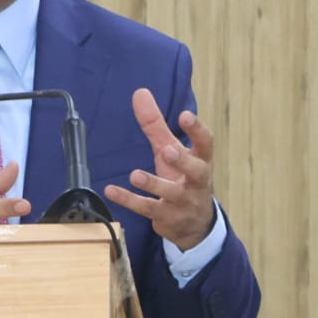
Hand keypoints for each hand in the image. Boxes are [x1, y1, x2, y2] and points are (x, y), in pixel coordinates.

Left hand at [104, 88, 215, 248]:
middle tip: (168, 150)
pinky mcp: (166, 217)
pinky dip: (129, 200)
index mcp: (201, 161)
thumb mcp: (171, 150)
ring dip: (154, 184)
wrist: (195, 224)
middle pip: (196, 170)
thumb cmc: (183, 178)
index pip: (206, 144)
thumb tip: (140, 93)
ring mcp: (183, 201)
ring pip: (171, 193)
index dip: (197, 130)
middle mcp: (196, 181)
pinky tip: (112, 190)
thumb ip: (156, 124)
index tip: (185, 115)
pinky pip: (147, 208)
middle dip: (183, 161)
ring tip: (135, 175)